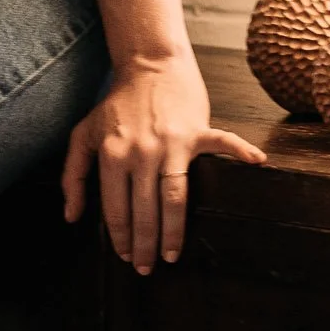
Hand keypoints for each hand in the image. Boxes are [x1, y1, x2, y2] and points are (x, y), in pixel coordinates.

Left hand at [61, 52, 265, 273]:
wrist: (147, 63)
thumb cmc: (116, 103)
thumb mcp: (83, 134)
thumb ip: (73, 175)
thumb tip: (72, 216)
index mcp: (112, 153)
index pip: (116, 207)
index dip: (120, 236)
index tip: (125, 255)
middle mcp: (141, 150)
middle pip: (145, 210)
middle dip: (145, 244)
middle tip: (147, 267)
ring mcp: (171, 141)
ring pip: (174, 197)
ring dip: (173, 231)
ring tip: (171, 255)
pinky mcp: (196, 129)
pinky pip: (222, 142)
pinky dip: (240, 151)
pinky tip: (257, 162)